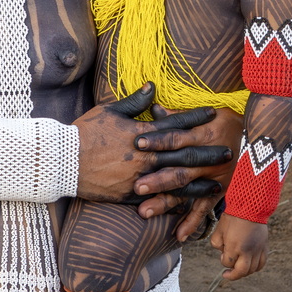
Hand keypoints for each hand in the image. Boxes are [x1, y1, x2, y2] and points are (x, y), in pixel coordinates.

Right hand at [74, 86, 232, 202]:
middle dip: (208, 152)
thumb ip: (134, 102)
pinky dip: (177, 203)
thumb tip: (152, 87)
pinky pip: (159, 200)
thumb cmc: (85, 133)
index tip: (214, 115)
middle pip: (184, 153)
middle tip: (228, 151)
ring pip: (177, 180)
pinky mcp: (131, 195)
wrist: (63, 161)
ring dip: (200, 182)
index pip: (176, 124)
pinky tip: (191, 204)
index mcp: (142, 133)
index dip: (196, 119)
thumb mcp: (109, 111)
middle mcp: (145, 155)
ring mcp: (140, 177)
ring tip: (219, 183)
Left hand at [134, 106, 241, 235]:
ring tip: (144, 212)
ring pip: (187, 190)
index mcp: (204, 136)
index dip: (158, 140)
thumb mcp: (209, 114)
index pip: (177, 138)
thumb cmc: (232, 122)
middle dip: (157, 179)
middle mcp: (209, 158)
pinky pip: (205, 208)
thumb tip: (154, 109)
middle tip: (136, 187)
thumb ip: (180, 115)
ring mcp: (215, 177)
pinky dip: (192, 222)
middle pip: (179, 169)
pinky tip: (178, 235)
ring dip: (166, 202)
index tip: (137, 143)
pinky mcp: (220, 190)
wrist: (265, 139)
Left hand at [210, 213, 267, 279]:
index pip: (228, 263)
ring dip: (244, 272)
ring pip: (253, 269)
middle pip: (242, 271)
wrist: (250, 207)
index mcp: (234, 246)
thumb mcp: (218, 230)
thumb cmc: (232, 217)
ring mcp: (257, 250)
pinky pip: (262, 263)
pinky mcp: (264, 247)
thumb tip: (223, 254)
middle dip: (233, 275)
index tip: (222, 255)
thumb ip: (217, 244)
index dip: (223, 261)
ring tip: (238, 268)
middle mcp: (247, 251)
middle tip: (227, 273)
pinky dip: (255, 267)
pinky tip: (250, 265)